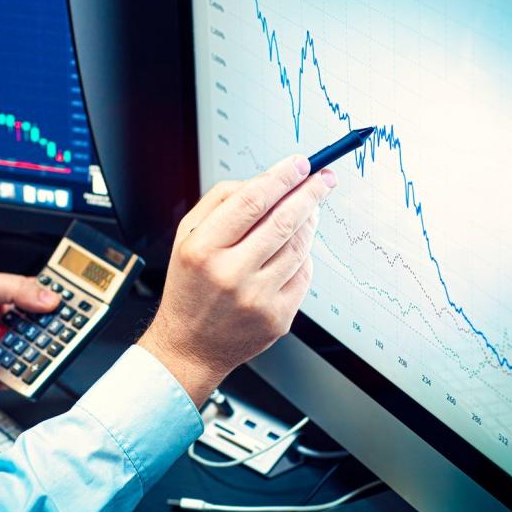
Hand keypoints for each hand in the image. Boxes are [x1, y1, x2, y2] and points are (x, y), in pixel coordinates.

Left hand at [0, 270, 60, 391]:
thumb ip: (17, 289)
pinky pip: (22, 377)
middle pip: (46, 325)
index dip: (61, 297)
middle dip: (59, 326)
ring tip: (48, 346)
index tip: (81, 299)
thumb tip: (50, 298)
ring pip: (38, 351)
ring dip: (45, 349)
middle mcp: (10, 323)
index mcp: (8, 298)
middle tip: (72, 326)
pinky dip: (30, 375)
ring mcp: (6, 348)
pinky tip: (32, 368)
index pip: (43, 295)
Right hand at [137, 155, 336, 405]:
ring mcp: (257, 298)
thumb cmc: (190, 287)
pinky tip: (296, 248)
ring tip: (310, 209)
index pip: (252, 201)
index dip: (282, 177)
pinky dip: (304, 256)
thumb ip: (221, 201)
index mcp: (203, 249)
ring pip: (299, 246)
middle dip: (309, 193)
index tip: (300, 164)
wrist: (190, 346)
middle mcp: (230, 273)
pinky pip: (303, 274)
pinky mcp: (278, 317)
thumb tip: (267, 180)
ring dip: (310, 222)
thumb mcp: (188, 237)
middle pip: (283, 221)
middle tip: (323, 178)